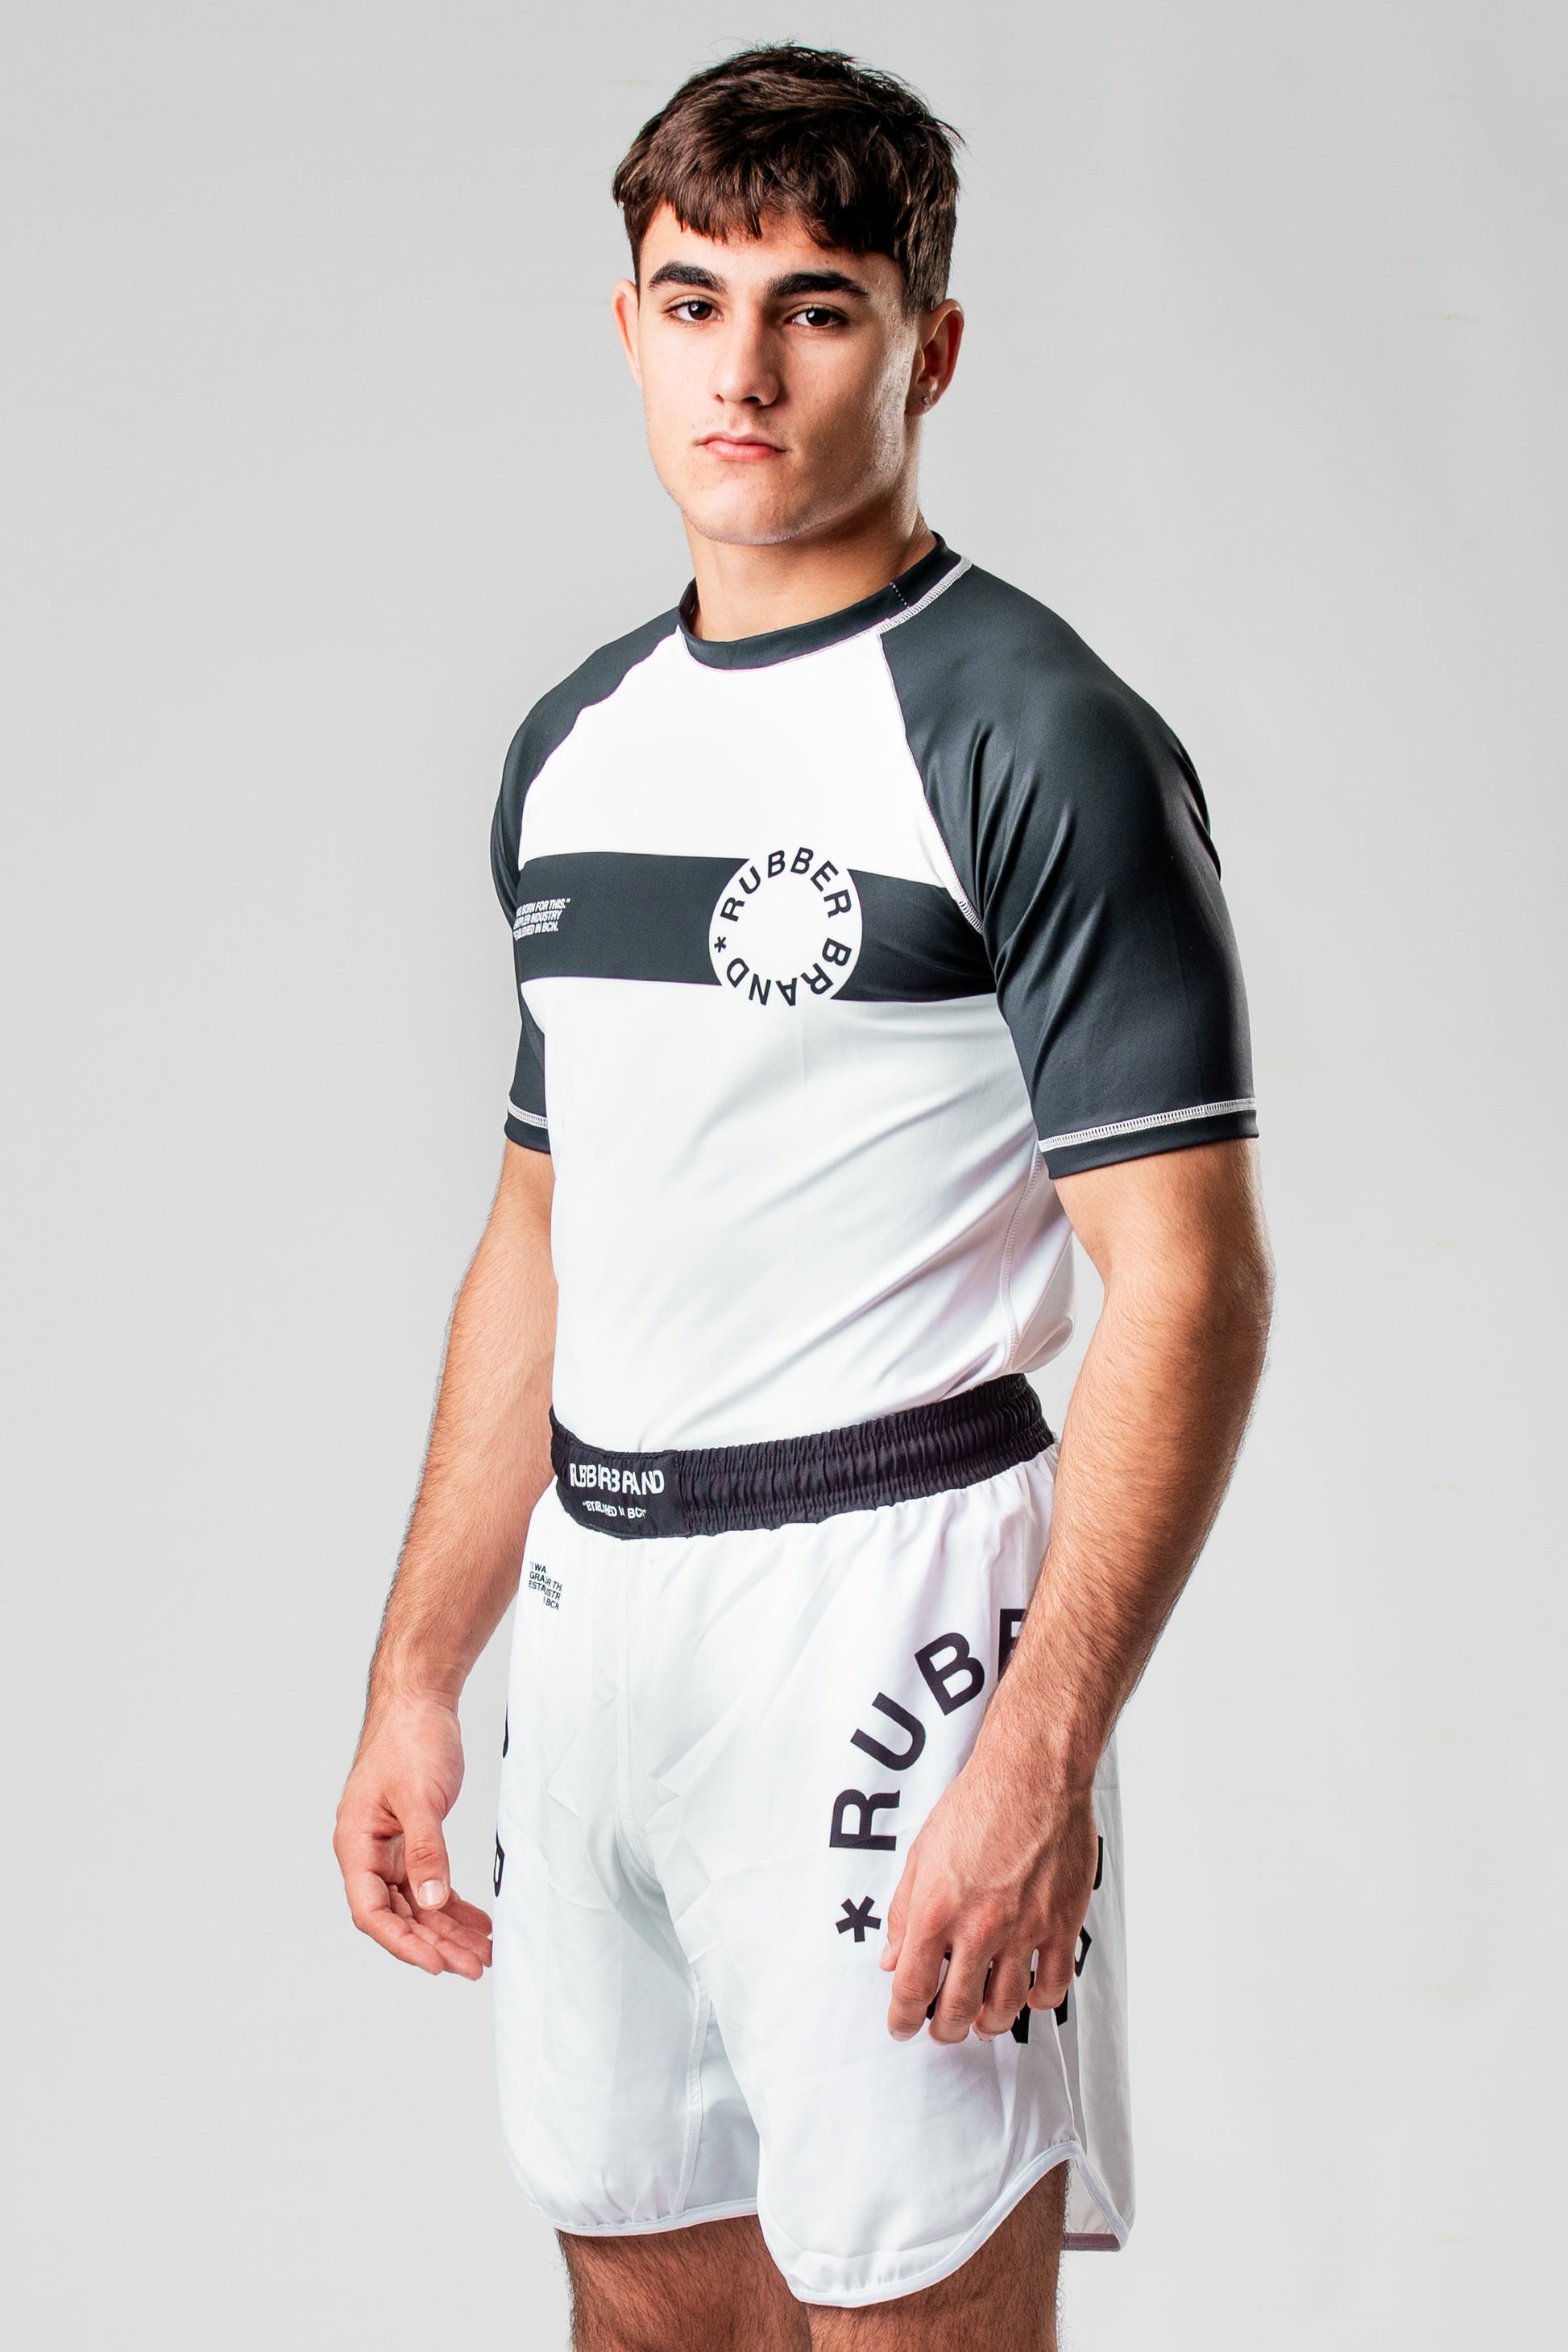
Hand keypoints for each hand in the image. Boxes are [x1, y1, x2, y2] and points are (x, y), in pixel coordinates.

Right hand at [333, 1694, 492, 1979]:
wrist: (420, 1700)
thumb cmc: (409, 1739)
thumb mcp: (419, 1796)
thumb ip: (426, 1851)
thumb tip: (432, 1902)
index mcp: (356, 1843)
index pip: (371, 1910)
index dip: (401, 1942)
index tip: (434, 1964)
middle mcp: (369, 1852)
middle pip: (398, 1914)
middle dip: (434, 1943)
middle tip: (472, 1966)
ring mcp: (391, 1848)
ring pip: (418, 1904)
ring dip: (447, 1930)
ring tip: (482, 1953)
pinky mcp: (414, 1839)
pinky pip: (431, 1884)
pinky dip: (453, 1905)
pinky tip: (478, 1923)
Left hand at [879, 1738, 1098, 2043]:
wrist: (1032, 1776)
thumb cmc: (975, 1806)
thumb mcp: (921, 1854)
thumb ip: (902, 1911)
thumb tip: (890, 1958)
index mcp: (935, 1909)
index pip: (911, 1987)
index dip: (902, 2018)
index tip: (901, 2027)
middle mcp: (978, 1927)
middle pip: (957, 2009)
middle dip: (944, 2030)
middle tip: (942, 2029)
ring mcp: (1023, 1930)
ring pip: (1004, 2008)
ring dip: (988, 2024)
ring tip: (981, 2022)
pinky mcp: (1061, 1924)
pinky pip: (1051, 1987)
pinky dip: (1037, 2003)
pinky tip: (1027, 1996)